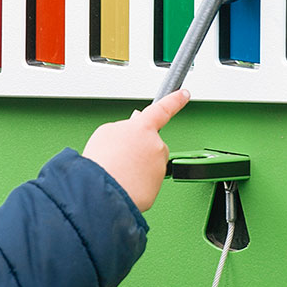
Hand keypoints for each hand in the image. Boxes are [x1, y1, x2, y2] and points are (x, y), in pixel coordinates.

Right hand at [82, 90, 190, 211]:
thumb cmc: (101, 162)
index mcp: (144, 128)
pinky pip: (145, 183)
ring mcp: (158, 168)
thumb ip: (123, 127)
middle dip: (139, 149)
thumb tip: (132, 127)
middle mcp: (156, 146)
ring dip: (136, 168)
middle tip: (120, 157)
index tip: (184, 94)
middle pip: (151, 144)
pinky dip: (135, 184)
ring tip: (117, 172)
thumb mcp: (106, 133)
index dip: (174, 100)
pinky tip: (122, 183)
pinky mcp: (156, 188)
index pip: (163, 109)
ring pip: (148, 165)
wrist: (102, 192)